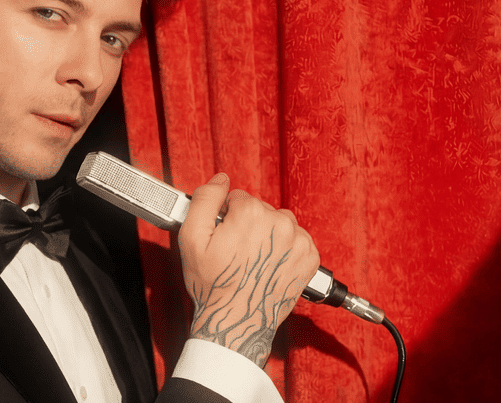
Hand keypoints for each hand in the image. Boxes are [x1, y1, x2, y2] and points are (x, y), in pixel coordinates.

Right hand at [178, 173, 319, 367]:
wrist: (237, 321)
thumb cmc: (214, 286)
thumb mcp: (191, 239)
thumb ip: (204, 200)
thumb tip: (219, 180)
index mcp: (252, 214)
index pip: (238, 198)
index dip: (226, 217)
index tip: (223, 237)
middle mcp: (280, 224)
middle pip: (260, 209)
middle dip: (248, 225)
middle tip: (235, 252)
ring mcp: (298, 242)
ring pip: (279, 223)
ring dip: (268, 235)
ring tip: (253, 259)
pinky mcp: (309, 258)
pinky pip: (296, 240)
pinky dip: (285, 249)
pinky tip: (270, 264)